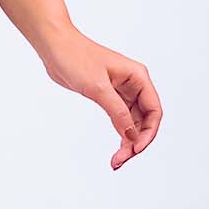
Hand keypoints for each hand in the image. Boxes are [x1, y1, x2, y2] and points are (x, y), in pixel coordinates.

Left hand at [39, 29, 160, 169]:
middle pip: (145, 119)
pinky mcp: (108, 96)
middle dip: (136, 141)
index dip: (148, 132)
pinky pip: (120, 119)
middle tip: (121, 160)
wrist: (55, 47)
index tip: (135, 149)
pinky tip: (116, 149)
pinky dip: (119, 133)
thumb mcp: (98, 88)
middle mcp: (133, 84)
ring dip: (127, 141)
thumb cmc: (75, 58)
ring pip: (132, 122)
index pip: (154, 110)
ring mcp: (121, 91)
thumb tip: (131, 134)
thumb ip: (117, 112)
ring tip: (117, 161)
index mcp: (137, 77)